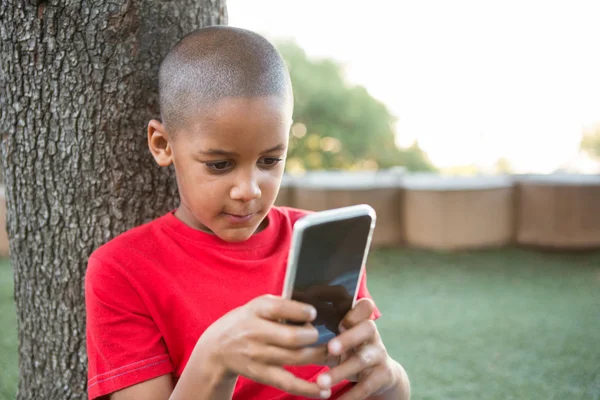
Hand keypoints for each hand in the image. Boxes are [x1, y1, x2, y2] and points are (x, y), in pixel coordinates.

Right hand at [195, 294, 331, 398]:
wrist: (217, 348)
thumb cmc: (246, 322)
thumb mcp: (257, 306)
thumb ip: (282, 305)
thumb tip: (316, 307)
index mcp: (256, 310)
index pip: (280, 307)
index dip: (302, 311)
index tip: (313, 313)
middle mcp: (256, 332)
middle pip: (293, 337)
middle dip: (313, 336)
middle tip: (320, 334)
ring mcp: (259, 355)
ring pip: (296, 358)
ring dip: (319, 357)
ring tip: (332, 353)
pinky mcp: (262, 374)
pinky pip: (288, 383)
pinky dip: (308, 389)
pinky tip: (325, 391)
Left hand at [315, 299, 399, 398]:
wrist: (382, 375)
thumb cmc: (350, 351)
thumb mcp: (339, 339)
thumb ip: (322, 334)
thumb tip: (287, 332)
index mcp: (360, 320)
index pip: (364, 306)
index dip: (354, 309)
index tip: (337, 319)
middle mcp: (373, 334)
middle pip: (368, 328)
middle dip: (348, 338)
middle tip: (330, 348)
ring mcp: (380, 353)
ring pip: (362, 359)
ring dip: (340, 371)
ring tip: (321, 382)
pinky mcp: (384, 374)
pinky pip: (367, 385)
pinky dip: (350, 395)